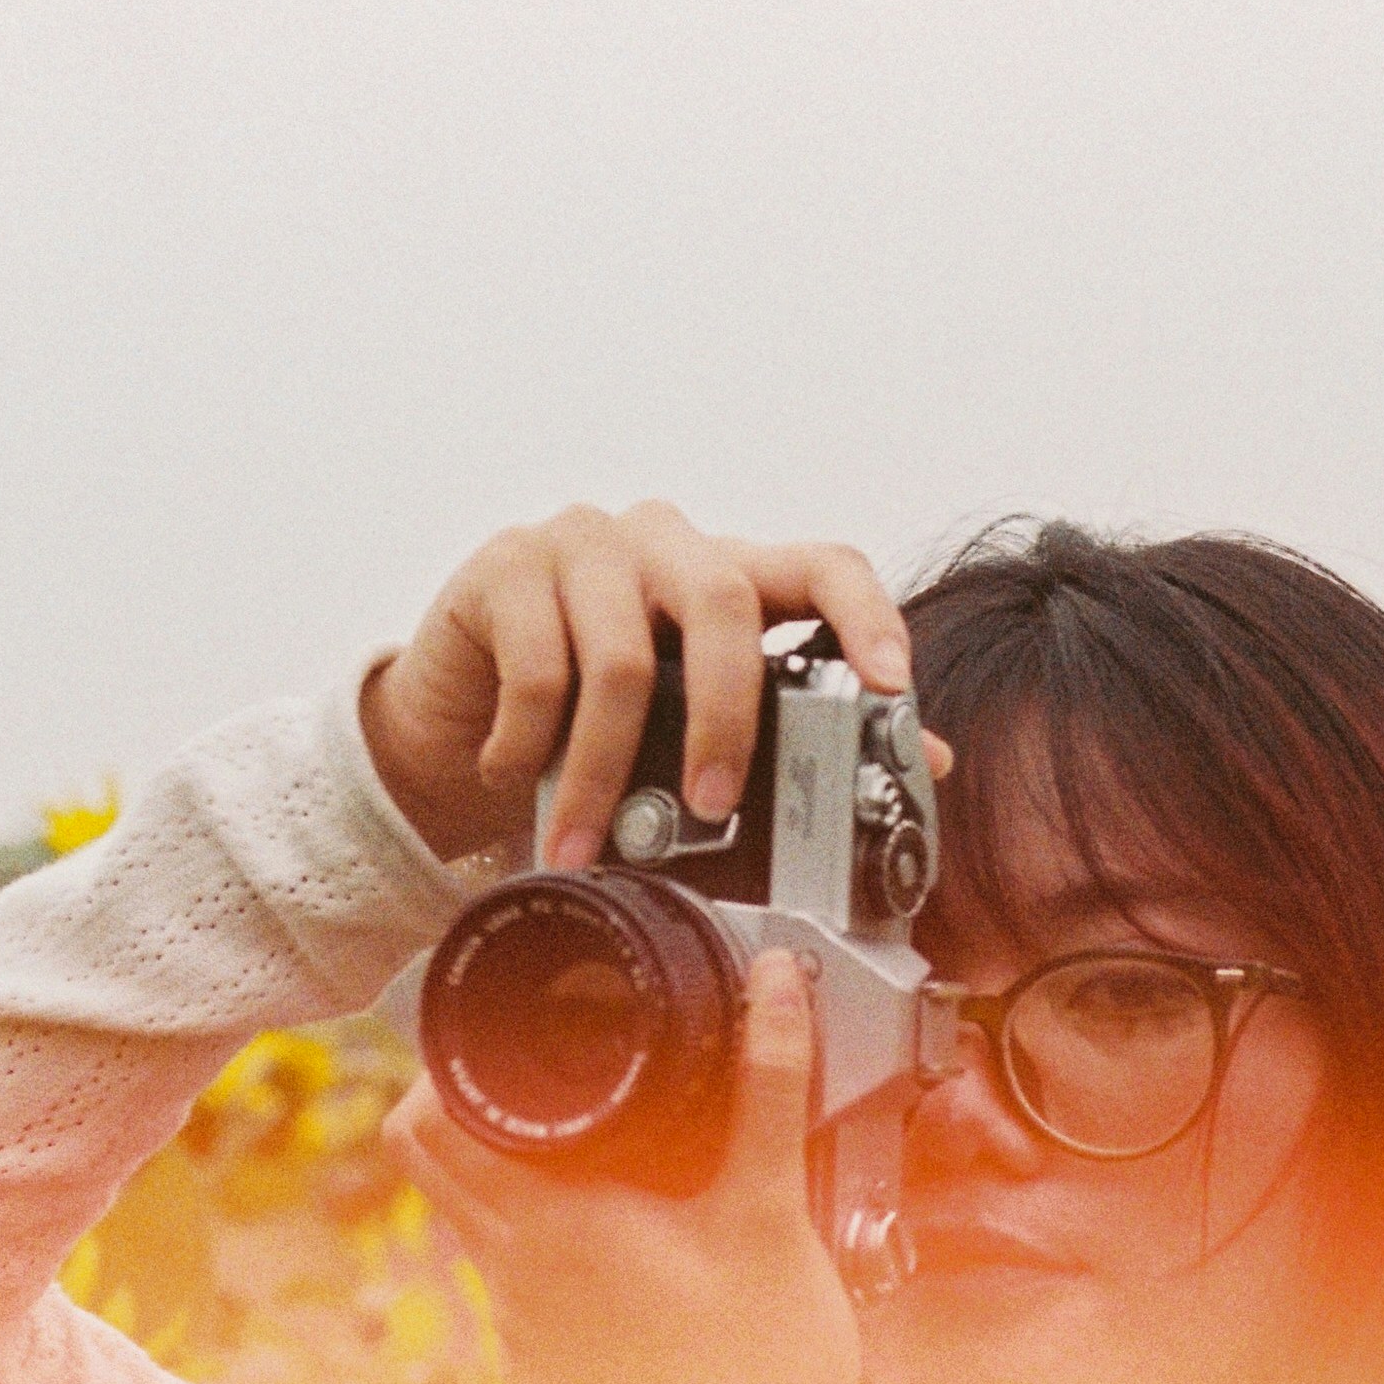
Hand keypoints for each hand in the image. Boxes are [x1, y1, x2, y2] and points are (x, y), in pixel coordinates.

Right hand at [362, 503, 915, 869]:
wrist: (456, 716)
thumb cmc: (586, 717)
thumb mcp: (688, 725)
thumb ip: (793, 731)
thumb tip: (927, 756)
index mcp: (729, 572)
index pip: (824, 563)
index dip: (868, 617)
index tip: (891, 687)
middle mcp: (663, 541)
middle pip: (722, 605)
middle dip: (724, 723)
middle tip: (712, 809)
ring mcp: (582, 543)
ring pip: (620, 657)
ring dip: (602, 771)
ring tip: (585, 842)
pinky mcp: (505, 565)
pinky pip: (537, 666)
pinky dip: (529, 744)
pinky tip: (514, 773)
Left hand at [390, 951, 861, 1383]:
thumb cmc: (763, 1364)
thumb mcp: (771, 1209)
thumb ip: (766, 1086)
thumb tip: (773, 985)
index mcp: (551, 1223)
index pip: (428, 1128)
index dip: (439, 1071)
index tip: (487, 1043)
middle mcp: (515, 1275)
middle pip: (437, 1171)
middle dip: (472, 1117)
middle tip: (542, 1088)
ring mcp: (523, 1330)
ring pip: (480, 1229)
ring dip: (518, 1187)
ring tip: (598, 1161)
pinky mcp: (542, 1370)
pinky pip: (518, 1289)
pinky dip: (548, 1254)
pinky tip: (620, 1248)